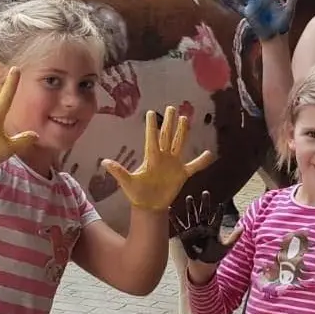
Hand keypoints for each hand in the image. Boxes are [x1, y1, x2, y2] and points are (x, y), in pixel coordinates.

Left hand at [102, 106, 216, 211]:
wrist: (149, 205)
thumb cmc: (137, 192)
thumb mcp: (127, 182)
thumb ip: (118, 171)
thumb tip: (104, 162)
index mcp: (151, 157)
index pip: (152, 138)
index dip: (152, 126)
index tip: (151, 112)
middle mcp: (163, 157)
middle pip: (167, 136)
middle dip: (169, 122)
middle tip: (171, 108)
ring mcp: (174, 164)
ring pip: (179, 144)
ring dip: (182, 132)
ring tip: (185, 118)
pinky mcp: (182, 174)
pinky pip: (194, 166)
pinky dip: (201, 161)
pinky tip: (210, 153)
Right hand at [175, 190, 242, 263]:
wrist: (203, 262)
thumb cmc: (216, 254)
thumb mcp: (226, 247)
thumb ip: (234, 238)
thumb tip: (243, 227)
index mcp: (213, 228)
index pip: (217, 218)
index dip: (219, 212)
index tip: (221, 205)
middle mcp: (203, 226)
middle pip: (204, 212)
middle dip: (205, 203)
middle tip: (206, 193)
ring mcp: (193, 229)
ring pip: (192, 216)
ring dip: (191, 207)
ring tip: (190, 198)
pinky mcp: (184, 234)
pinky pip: (178, 225)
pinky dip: (174, 218)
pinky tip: (170, 209)